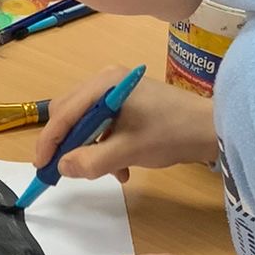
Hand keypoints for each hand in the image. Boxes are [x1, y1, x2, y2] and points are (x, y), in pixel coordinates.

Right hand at [33, 68, 218, 184]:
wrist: (212, 130)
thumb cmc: (171, 134)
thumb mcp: (128, 151)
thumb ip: (91, 161)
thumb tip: (62, 167)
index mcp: (104, 84)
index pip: (63, 113)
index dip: (49, 142)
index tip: (42, 169)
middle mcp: (106, 82)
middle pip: (69, 115)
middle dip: (68, 146)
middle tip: (68, 172)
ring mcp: (117, 92)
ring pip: (85, 124)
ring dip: (90, 151)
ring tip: (108, 172)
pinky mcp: (127, 105)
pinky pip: (102, 127)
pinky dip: (105, 148)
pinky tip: (122, 168)